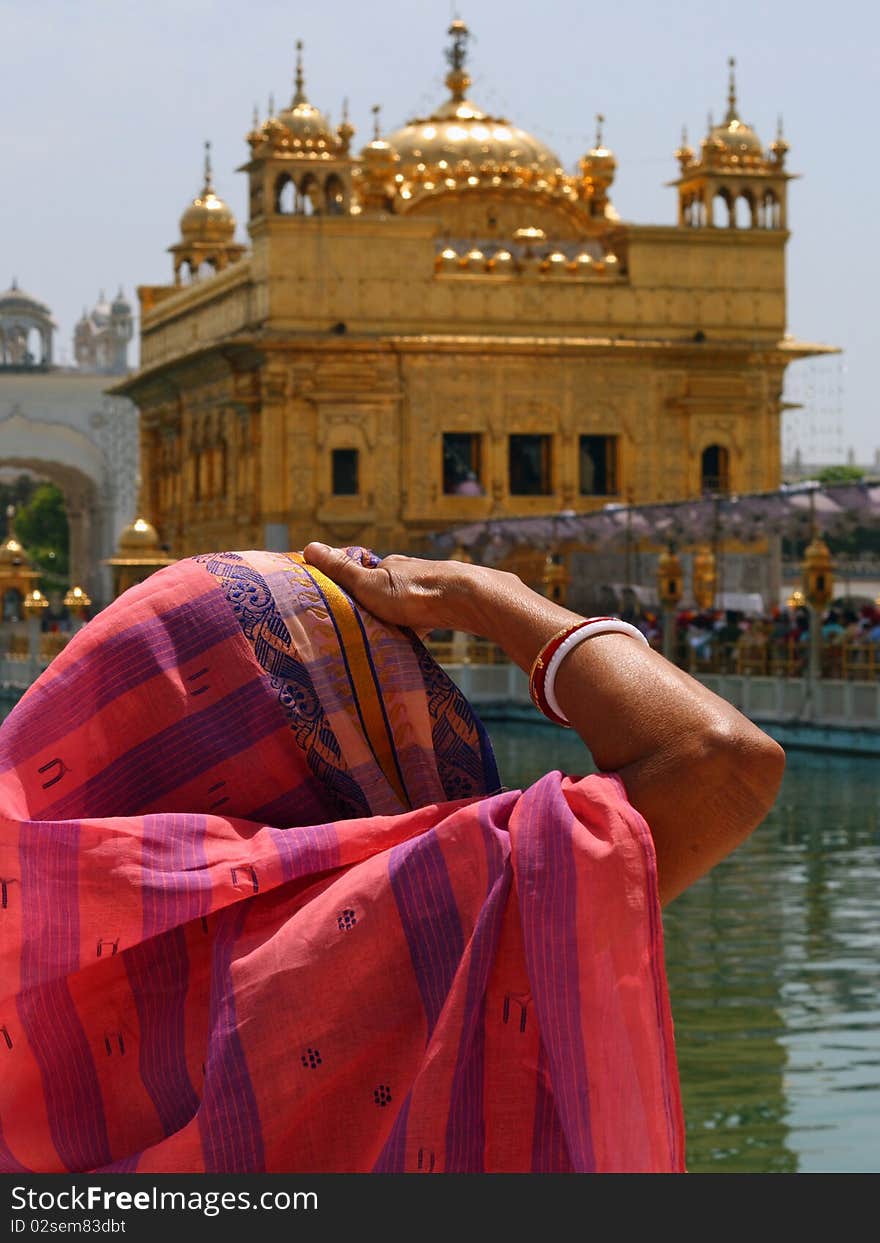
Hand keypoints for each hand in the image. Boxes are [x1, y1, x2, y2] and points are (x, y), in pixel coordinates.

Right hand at [302, 542, 499, 637]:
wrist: (463, 599)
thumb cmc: (412, 593)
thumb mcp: (368, 584)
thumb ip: (341, 570)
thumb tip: (308, 546)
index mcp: (390, 565)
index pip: (364, 575)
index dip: (353, 590)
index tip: (342, 608)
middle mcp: (410, 572)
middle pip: (388, 591)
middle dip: (377, 608)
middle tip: (364, 629)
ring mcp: (430, 587)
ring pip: (408, 604)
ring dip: (398, 619)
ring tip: (387, 639)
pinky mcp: (447, 604)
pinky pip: (426, 617)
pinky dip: (419, 627)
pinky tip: (415, 641)